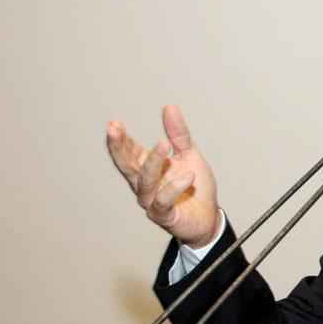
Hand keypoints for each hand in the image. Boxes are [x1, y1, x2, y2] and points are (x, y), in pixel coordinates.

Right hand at [105, 104, 220, 247]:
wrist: (209, 216)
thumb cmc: (196, 188)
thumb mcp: (189, 155)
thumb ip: (179, 134)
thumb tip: (170, 107)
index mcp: (149, 170)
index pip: (130, 153)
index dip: (121, 139)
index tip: (114, 123)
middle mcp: (145, 185)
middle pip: (127, 166)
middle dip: (118, 148)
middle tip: (113, 130)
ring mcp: (152, 202)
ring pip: (145, 180)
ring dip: (153, 161)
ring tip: (164, 144)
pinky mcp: (164, 216)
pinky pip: (163, 201)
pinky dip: (174, 188)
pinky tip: (188, 177)